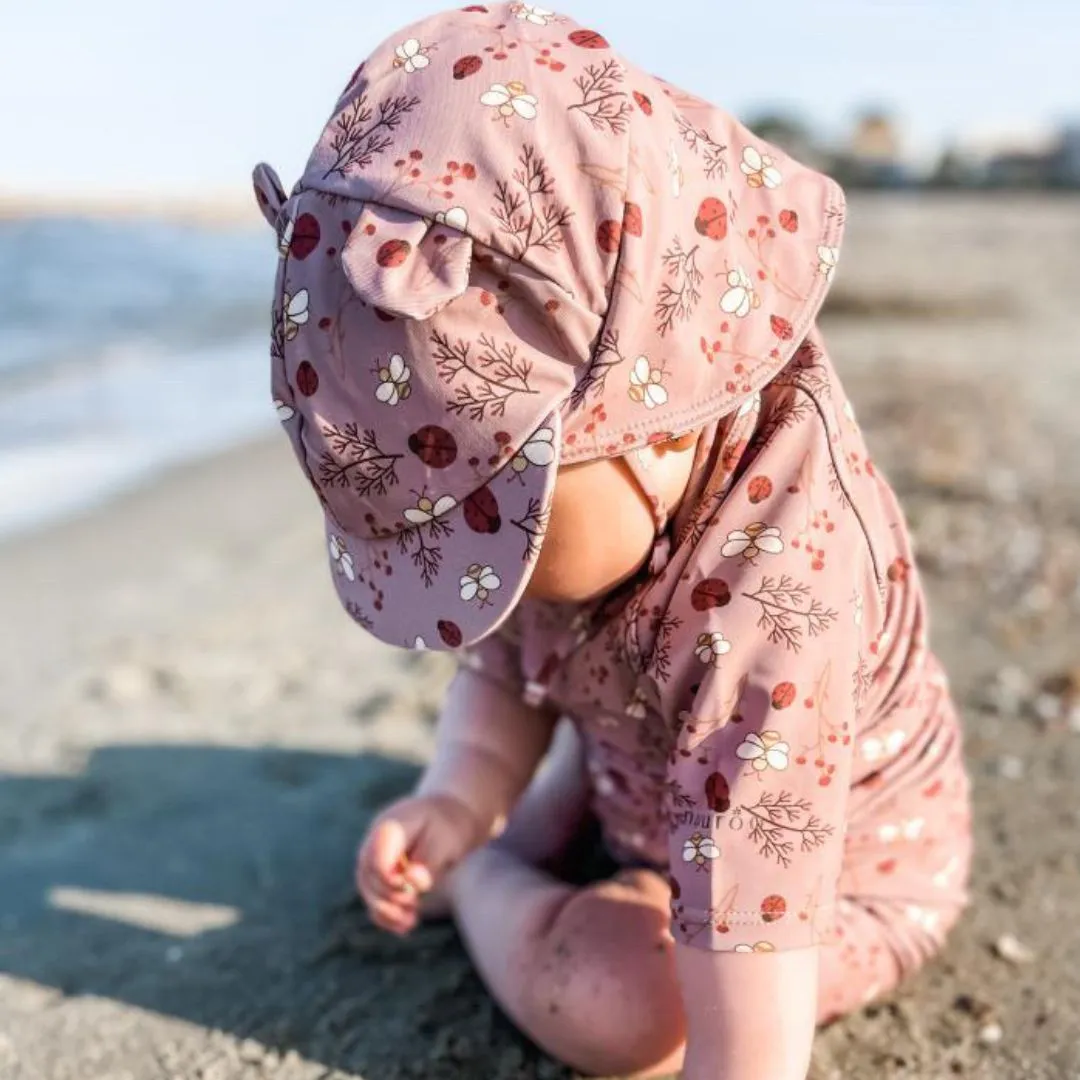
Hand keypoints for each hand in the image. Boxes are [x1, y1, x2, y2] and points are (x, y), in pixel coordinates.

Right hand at [355, 793, 486, 935]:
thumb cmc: (449, 826)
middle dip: (389, 899)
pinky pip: (374, 895)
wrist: (450, 815)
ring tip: (411, 922)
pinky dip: (386, 914)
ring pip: (368, 888)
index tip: (413, 892)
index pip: (377, 861)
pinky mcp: (379, 871)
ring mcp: (373, 855)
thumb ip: (429, 861)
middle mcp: (374, 840)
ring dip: (387, 910)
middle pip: (368, 877)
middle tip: (415, 906)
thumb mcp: (447, 840)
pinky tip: (404, 927)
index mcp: (389, 827)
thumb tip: (410, 881)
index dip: (391, 883)